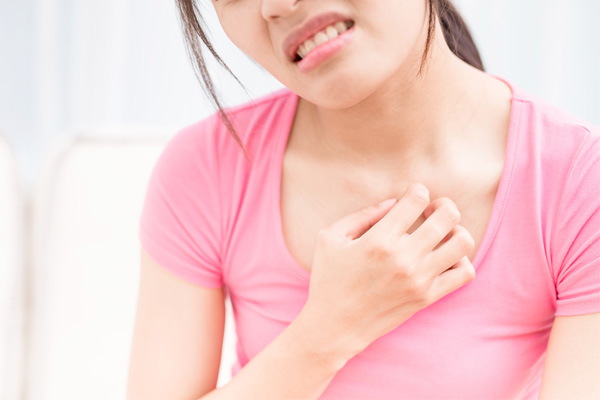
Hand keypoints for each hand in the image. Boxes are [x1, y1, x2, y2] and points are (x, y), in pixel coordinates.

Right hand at [302, 183, 475, 355]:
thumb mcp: (330, 238)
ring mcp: (419, 279)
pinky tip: (442, 258)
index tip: (409, 199)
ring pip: (463, 242)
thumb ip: (362, 214)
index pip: (417, 198)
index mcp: (379, 240)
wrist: (334, 326)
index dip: (417, 191)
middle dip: (442, 205)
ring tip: (441, 234)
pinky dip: (460, 259)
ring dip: (455, 230)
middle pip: (448, 215)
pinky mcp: (427, 297)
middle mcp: (404, 258)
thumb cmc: (328, 279)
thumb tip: (394, 202)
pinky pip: (464, 272)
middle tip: (431, 211)